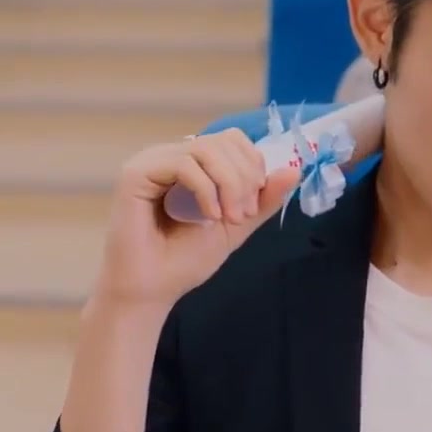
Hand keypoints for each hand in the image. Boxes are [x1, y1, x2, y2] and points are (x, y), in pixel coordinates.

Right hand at [96, 129, 299, 309]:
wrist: (151, 291)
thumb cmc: (186, 260)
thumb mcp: (236, 224)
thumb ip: (263, 199)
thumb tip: (296, 170)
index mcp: (191, 163)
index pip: (231, 140)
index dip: (252, 165)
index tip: (253, 206)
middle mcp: (169, 156)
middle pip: (223, 141)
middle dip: (244, 177)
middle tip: (243, 215)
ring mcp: (150, 162)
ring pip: (206, 149)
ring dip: (229, 184)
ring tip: (229, 218)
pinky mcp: (135, 174)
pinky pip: (184, 164)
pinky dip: (206, 190)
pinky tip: (209, 217)